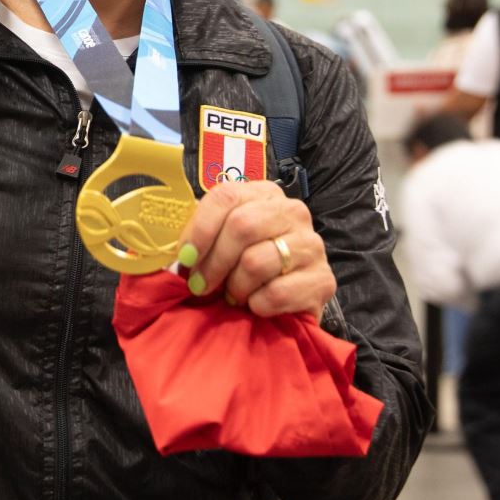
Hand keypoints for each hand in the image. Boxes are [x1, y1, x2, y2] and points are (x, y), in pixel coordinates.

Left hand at [177, 181, 335, 320]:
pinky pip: (277, 293)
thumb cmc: (243, 270)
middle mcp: (292, 212)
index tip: (185, 257)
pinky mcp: (323, 280)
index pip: (226, 196)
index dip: (200, 229)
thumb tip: (176, 252)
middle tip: (201, 286)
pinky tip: (257, 305)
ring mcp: (312, 244)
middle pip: (242, 226)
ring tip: (234, 295)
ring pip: (256, 262)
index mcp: (264, 194)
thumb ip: (198, 238)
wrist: (286, 305)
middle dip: (214, 262)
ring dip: (235, 287)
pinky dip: (258, 305)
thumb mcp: (219, 245)